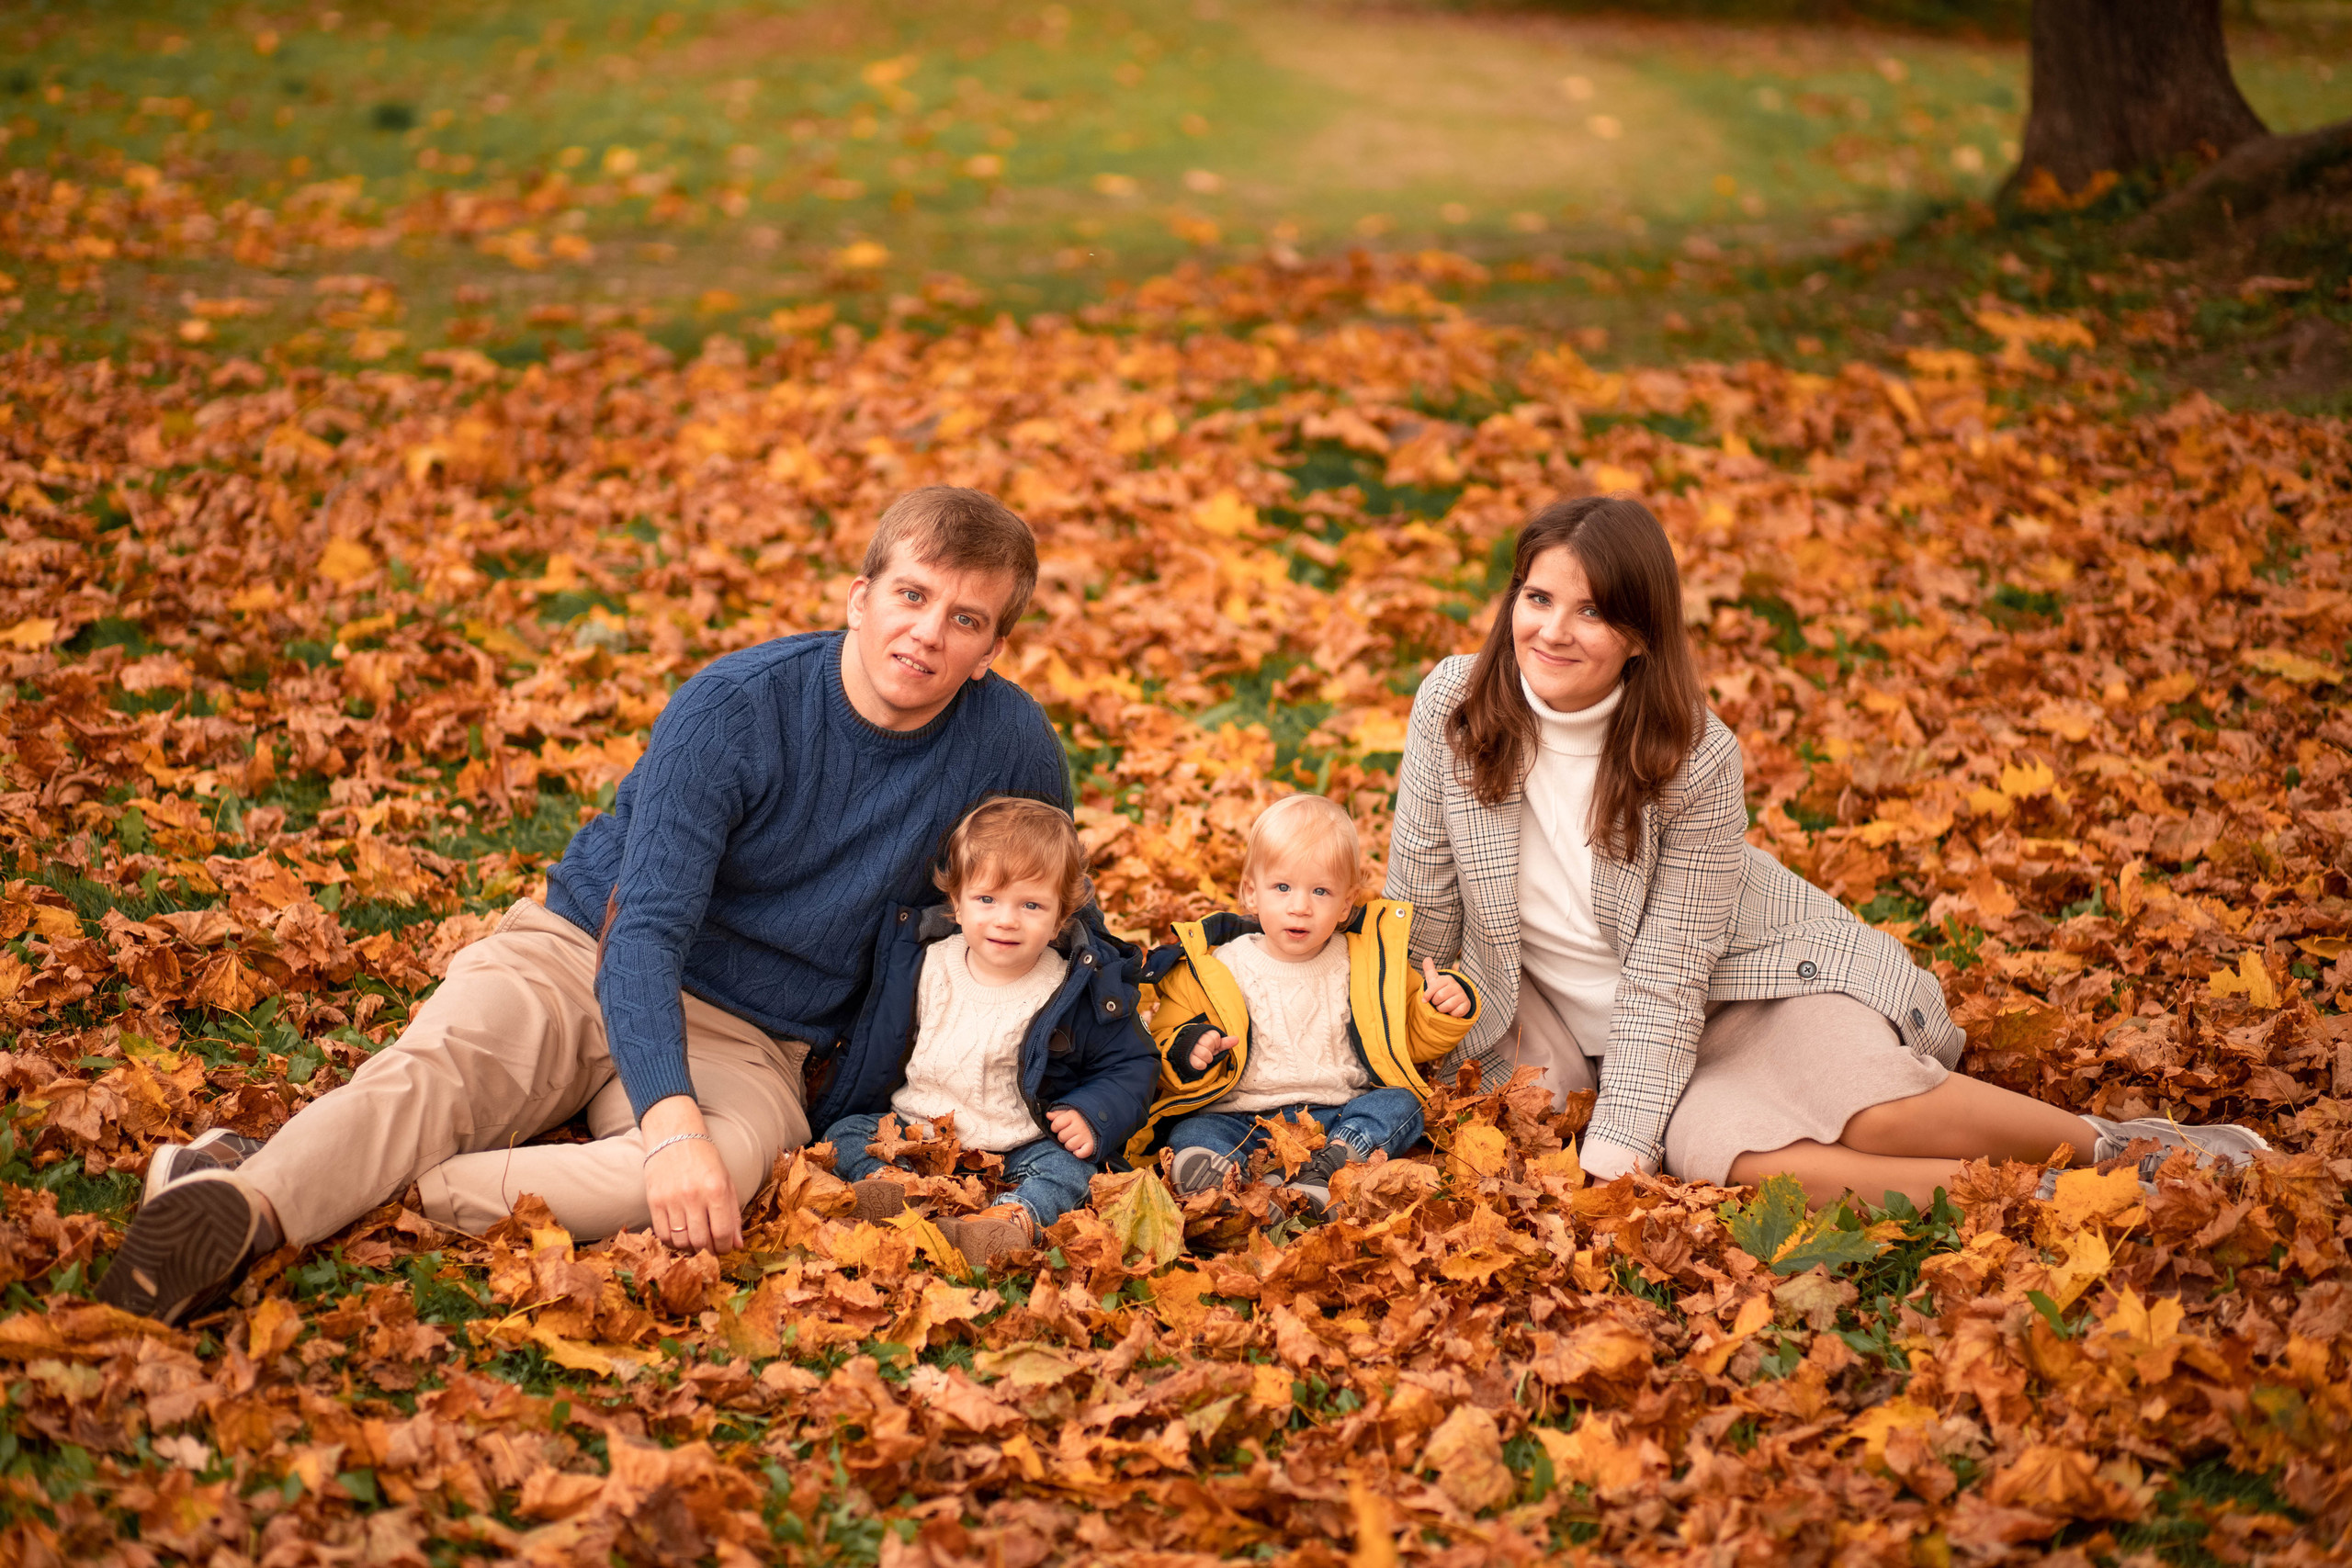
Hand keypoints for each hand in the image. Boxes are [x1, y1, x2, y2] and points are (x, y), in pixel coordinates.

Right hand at [641, 1095, 740, 1252]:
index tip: (725, 1248)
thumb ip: (733, 1213)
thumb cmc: (705, 1159)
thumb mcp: (726, 1181)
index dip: (725, 1247)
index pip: (722, 1233)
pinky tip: (679, 1235)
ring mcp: (671, 1199)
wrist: (674, 1137)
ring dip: (690, 1248)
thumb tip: (738, 1244)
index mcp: (716, 1189)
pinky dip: (672, 1241)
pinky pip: (663, 1234)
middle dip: (709, 1251)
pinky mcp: (653, 1201)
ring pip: (681, 1241)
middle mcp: (693, 1196)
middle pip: (701, 1242)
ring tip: (696, 1241)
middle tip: (711, 1249)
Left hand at [1048, 1107, 1095, 1159]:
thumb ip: (1058, 1114)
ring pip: (1069, 1146)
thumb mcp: (1070, 1111)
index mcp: (1073, 1115)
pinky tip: (1079, 1148)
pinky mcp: (1092, 1145)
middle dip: (1063, 1136)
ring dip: (1070, 1144)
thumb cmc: (1083, 1116)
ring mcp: (1086, 1136)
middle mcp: (1080, 1125)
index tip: (1060, 1126)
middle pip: (1061, 1137)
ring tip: (1074, 1139)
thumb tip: (1048, 1115)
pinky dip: (1079, 1153)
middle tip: (1069, 1133)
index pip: (1056, 1125)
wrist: (1104, 1118)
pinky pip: (1081, 1153)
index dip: (1055, 1127)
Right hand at [1188, 1030, 1236, 1072]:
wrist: (1186, 1055)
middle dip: (1210, 1051)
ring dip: (1207, 1059)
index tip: (1211, 1046)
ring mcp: (1190, 1048)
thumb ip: (1225, 1043)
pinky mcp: (1186, 1058)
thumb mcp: (1215, 1046)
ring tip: (1203, 1058)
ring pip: (1205, 1053)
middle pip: (1209, 1043)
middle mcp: (1195, 1038)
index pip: (1215, 1036)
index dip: (1215, 1044)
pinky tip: (1199, 1062)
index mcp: (1203, 1033)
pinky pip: (1199, 1064)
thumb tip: (1237, 1039)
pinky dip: (1202, 1065)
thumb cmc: (1203, 1049)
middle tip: (1206, 1052)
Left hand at [1422, 958, 1470, 1017]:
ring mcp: (1463, 995)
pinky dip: (1451, 1013)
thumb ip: (1429, 970)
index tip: (1425, 1000)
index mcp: (1448, 979)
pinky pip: (1455, 1012)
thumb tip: (1427, 958)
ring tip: (1443, 1006)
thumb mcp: (1434, 980)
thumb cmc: (1442, 989)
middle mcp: (1456, 986)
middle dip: (1436, 1002)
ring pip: (1447, 1006)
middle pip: (1439, 997)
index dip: (1427, 996)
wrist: (1456, 1000)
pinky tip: (1452, 1009)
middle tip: (1438, 1002)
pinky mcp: (1467, 1005)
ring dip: (1442, 1009)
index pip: (1433, 988)